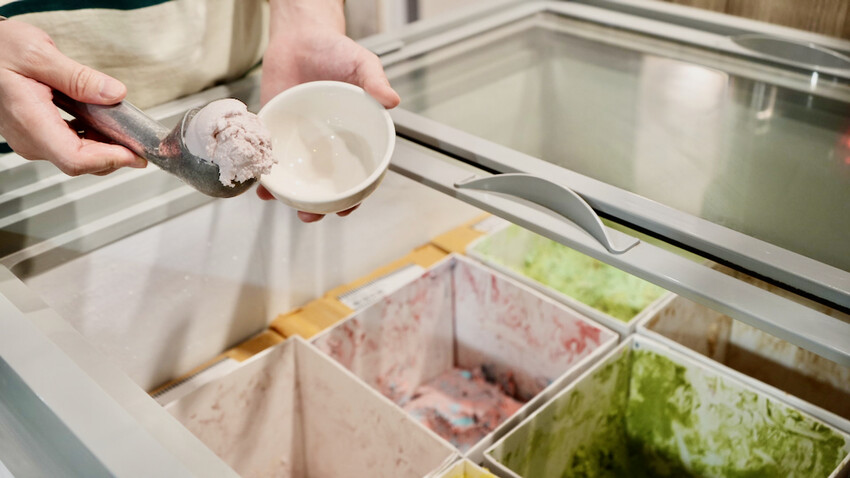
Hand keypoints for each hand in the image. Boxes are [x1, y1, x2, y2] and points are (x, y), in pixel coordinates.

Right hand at [0, 19, 144, 175]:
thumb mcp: (38, 53)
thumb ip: (78, 77)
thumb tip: (113, 94)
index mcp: (30, 120)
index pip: (75, 159)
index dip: (110, 159)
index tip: (135, 153)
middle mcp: (29, 138)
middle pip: (80, 162)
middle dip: (113, 154)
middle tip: (138, 140)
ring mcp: (31, 139)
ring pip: (76, 157)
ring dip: (104, 147)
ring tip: (123, 128)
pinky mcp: (34, 135)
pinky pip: (69, 147)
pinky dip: (91, 139)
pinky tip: (101, 123)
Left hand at [257, 0, 399, 221]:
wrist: (302, 34)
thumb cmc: (336, 50)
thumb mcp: (362, 63)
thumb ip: (375, 81)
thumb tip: (391, 100)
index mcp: (353, 136)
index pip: (357, 174)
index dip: (354, 196)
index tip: (347, 210)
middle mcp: (326, 144)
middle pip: (324, 184)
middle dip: (317, 206)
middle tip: (309, 215)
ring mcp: (300, 139)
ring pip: (295, 175)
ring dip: (287, 194)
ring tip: (279, 201)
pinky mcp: (275, 129)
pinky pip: (269, 154)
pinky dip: (263, 170)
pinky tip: (258, 181)